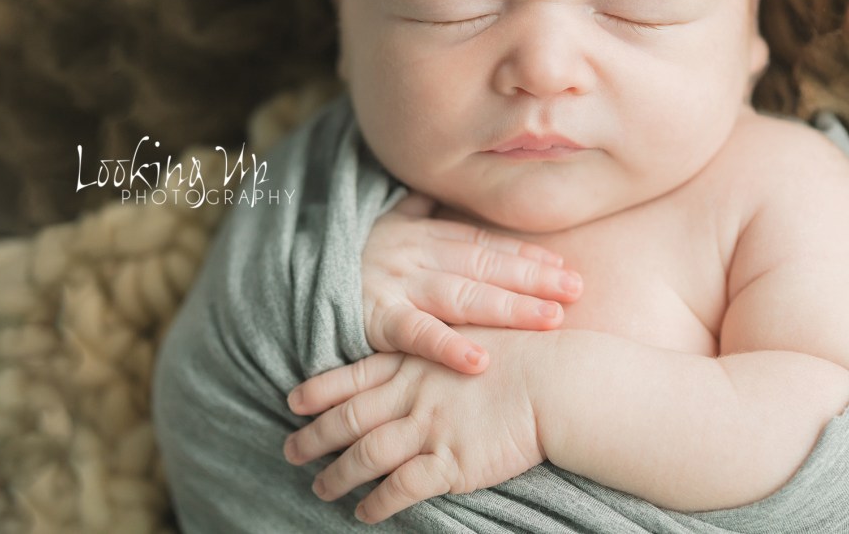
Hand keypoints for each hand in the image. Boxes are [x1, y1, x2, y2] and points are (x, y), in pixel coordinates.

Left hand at [283, 327, 544, 523]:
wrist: (557, 381)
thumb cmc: (523, 354)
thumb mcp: (471, 336)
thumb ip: (438, 349)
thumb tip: (421, 362)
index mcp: (415, 360)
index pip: (353, 376)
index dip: (320, 391)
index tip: (295, 402)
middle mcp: (412, 394)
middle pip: (348, 419)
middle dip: (313, 438)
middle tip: (291, 451)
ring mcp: (428, 429)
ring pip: (365, 456)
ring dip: (337, 475)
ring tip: (321, 489)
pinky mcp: (449, 463)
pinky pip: (400, 488)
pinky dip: (376, 503)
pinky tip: (365, 513)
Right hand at [362, 192, 581, 373]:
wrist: (282, 265)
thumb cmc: (341, 251)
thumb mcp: (379, 222)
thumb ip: (411, 209)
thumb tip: (430, 191)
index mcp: (421, 236)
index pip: (483, 243)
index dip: (525, 255)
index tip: (565, 265)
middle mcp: (415, 255)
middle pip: (485, 265)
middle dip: (534, 277)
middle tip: (577, 289)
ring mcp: (395, 284)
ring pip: (462, 294)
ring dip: (509, 307)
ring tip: (551, 319)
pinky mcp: (371, 317)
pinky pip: (413, 334)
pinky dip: (446, 346)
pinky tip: (480, 360)